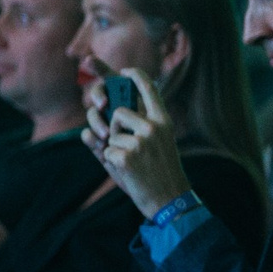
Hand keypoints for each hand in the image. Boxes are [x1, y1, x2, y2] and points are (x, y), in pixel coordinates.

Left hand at [85, 67, 191, 218]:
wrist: (169, 200)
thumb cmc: (160, 172)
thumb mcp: (156, 145)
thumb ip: (134, 128)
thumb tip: (103, 120)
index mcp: (163, 121)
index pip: (149, 89)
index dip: (135, 76)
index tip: (125, 71)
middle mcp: (153, 127)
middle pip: (118, 112)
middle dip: (114, 128)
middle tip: (127, 146)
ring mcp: (140, 141)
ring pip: (110, 134)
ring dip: (114, 149)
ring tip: (133, 163)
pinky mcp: (126, 156)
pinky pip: (106, 151)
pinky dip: (112, 163)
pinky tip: (129, 172)